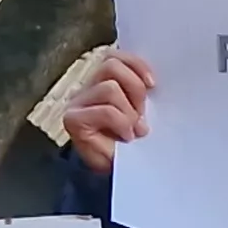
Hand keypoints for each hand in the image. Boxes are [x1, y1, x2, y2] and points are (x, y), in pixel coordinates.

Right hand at [62, 52, 154, 172]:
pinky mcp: (73, 120)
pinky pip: (105, 110)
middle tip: (142, 113)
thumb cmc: (131, 141)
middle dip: (134, 88)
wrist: (118, 171)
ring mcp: (77, 103)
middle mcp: (86, 88)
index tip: (153, 84)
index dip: (135, 64)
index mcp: (103, 81)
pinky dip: (121, 123)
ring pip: (109, 88)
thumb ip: (140, 91)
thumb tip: (152, 81)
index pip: (114, 56)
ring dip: (128, 111)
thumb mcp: (140, 110)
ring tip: (133, 129)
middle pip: (110, 65)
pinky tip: (125, 136)